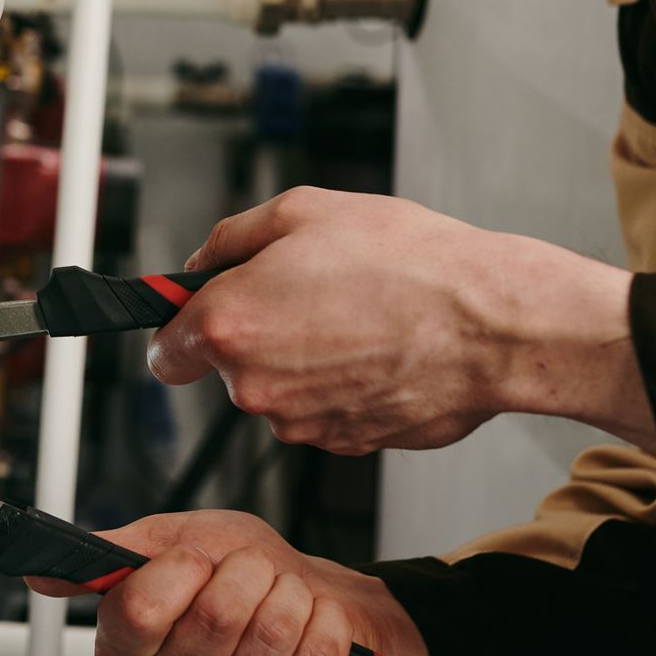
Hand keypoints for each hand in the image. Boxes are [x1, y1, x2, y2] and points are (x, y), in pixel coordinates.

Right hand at [27, 511, 430, 655]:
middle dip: (248, 572)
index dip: (180, 570)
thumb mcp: (174, 541)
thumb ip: (113, 555)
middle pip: (215, 616)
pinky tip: (309, 627)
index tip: (197, 557)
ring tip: (282, 598)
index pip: (138, 611)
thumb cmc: (239, 572)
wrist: (308, 598)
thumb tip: (42, 570)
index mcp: (126, 649)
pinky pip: (315, 655)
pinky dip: (324, 623)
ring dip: (289, 594)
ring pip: (271, 630)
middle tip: (250, 574)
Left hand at [148, 188, 655, 453]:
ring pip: (280, 391)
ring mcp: (301, 423)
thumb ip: (231, 239)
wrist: (490, 324)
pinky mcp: (346, 443)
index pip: (165, 352)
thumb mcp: (303, 211)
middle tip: (311, 292)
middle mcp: (256, 386)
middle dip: (257, 334)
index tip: (202, 313)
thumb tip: (203, 262)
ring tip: (357, 316)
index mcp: (231, 324)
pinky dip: (342, 385)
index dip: (183, 327)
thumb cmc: (409, 264)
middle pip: (229, 368)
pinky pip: (324, 410)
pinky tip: (380, 349)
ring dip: (303, 360)